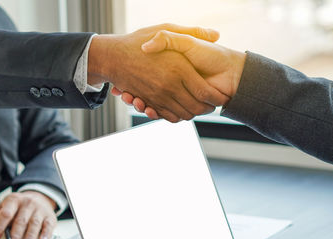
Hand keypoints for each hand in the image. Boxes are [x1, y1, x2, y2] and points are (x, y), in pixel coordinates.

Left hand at [0, 191, 56, 238]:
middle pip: (20, 221)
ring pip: (34, 223)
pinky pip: (48, 225)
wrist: (39, 196)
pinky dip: (46, 234)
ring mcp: (39, 209)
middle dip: (15, 235)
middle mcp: (27, 203)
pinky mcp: (49, 216)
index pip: (5, 214)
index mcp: (13, 200)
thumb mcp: (5, 206)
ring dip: (30, 236)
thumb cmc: (19, 205)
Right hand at [88, 24, 229, 121]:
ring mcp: (157, 96)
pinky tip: (179, 108)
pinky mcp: (149, 102)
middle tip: (212, 104)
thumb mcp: (166, 28)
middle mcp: (168, 85)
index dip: (216, 98)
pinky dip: (175, 116)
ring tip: (198, 106)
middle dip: (207, 109)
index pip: (205, 93)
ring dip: (192, 113)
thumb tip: (216, 34)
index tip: (221, 96)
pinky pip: (167, 116)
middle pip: (196, 108)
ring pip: (183, 114)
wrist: (111, 56)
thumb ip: (192, 32)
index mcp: (178, 68)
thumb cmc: (138, 40)